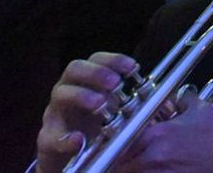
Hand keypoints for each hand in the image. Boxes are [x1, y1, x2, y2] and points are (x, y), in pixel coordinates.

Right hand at [36, 52, 139, 172]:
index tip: (132, 67)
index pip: (96, 59)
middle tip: (115, 83)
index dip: (113, 59)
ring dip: (82, 96)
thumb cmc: (94, 124)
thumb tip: (165, 98)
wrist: (71, 153)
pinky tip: (78, 140)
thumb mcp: (113, 108)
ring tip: (100, 104)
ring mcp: (55, 112)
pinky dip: (65, 138)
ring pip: (60, 94)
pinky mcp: (47, 138)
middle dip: (96, 73)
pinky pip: (51, 136)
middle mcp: (68, 90)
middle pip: (74, 69)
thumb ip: (132, 99)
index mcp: (85, 80)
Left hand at [109, 92, 212, 172]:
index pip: (119, 140)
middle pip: (118, 163)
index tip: (114, 146)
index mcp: (156, 135)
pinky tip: (150, 171)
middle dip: (118, 162)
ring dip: (127, 170)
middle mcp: (151, 156)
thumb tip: (179, 93)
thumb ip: (185, 99)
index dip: (114, 145)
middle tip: (120, 159)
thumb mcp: (201, 112)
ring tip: (135, 166)